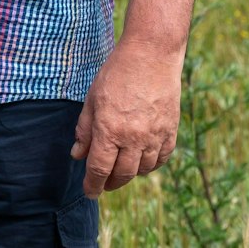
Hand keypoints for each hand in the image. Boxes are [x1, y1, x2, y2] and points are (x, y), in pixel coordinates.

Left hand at [70, 38, 181, 196]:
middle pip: (122, 174)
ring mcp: (155, 136)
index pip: (99, 168)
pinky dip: (150, 165)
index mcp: (110, 130)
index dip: (93, 184)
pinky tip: (141, 161)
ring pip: (142, 169)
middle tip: (103, 184)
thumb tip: (77, 155)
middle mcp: (133, 138)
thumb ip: (85, 130)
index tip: (89, 192)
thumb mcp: (92, 99)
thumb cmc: (116, 73)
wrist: (151, 56)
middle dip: (110, 183)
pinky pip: (161, 159)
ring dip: (130, 174)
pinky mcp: (170, 131)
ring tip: (120, 170)